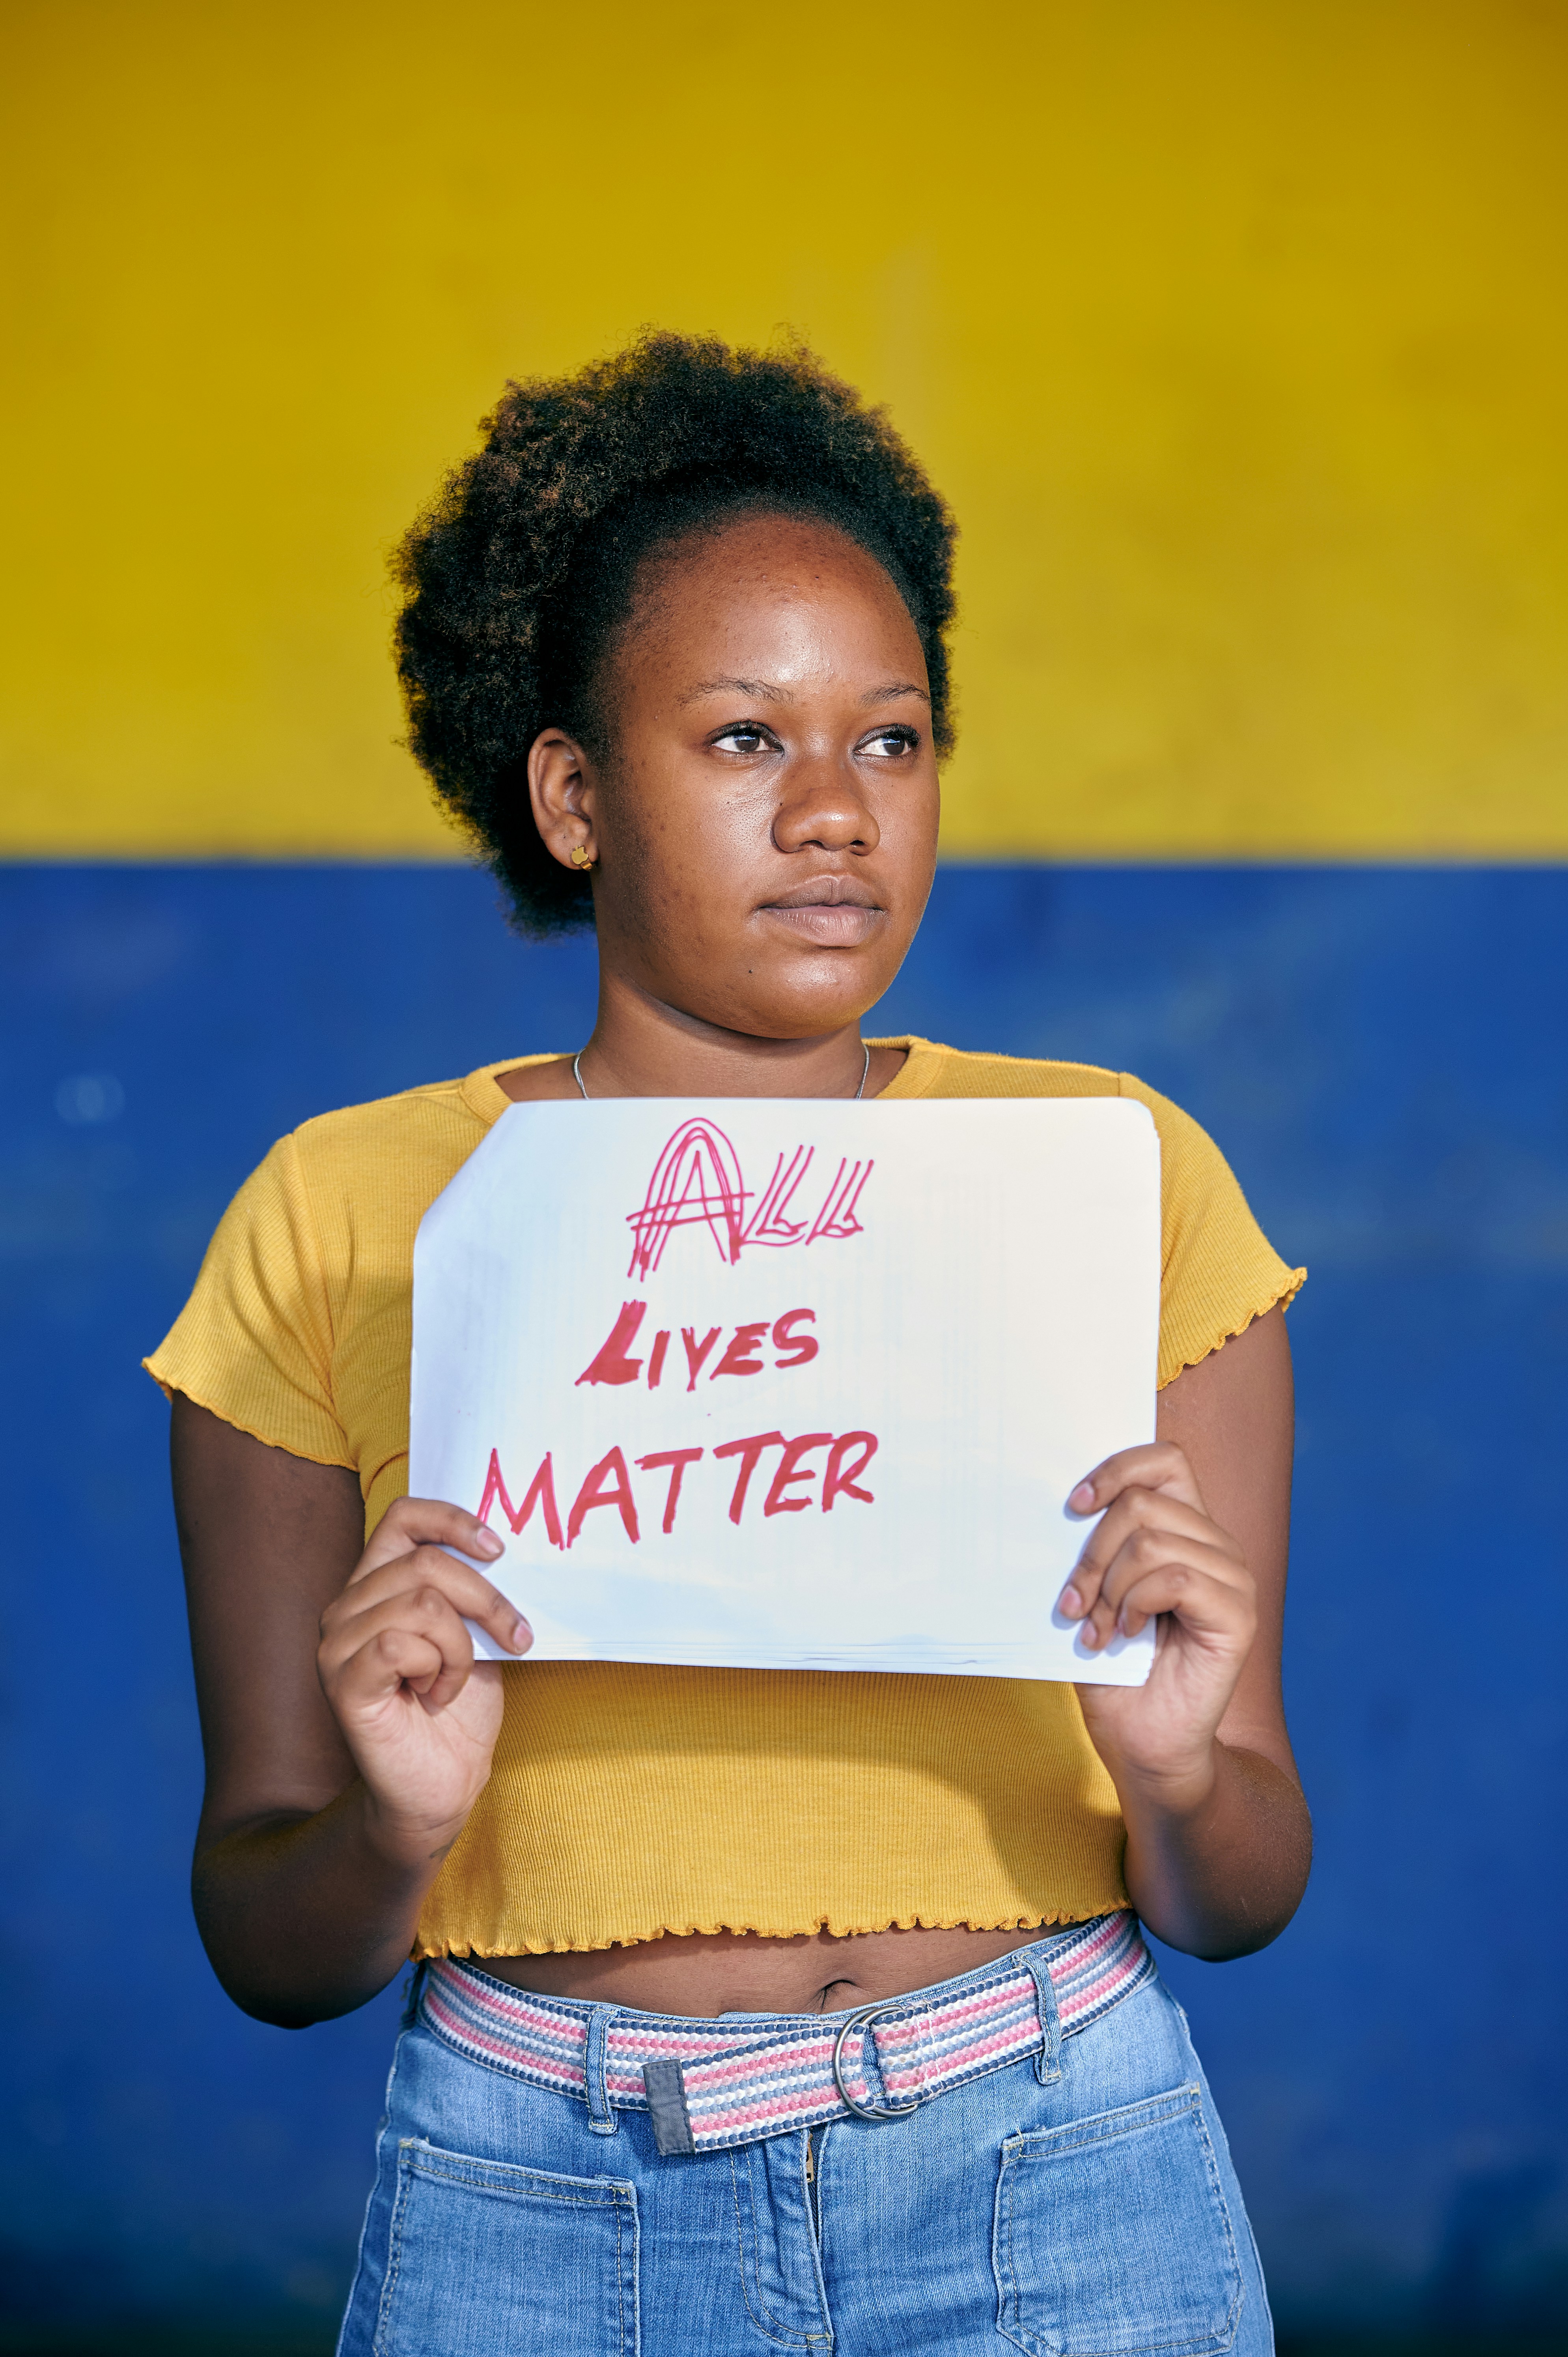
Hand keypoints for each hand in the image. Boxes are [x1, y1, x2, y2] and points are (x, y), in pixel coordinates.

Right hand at [316, 1497, 530, 1867]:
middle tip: (515, 1636)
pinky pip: (401, 1645)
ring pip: (420, 1603)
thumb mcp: (476, 1634)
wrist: (444, 1785)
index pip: (404, 1516)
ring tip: (456, 1680)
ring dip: (462, 1646)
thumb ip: (473, 1591)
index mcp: (376, 1585)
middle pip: (425, 1562)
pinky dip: (439, 1669)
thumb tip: (508, 1548)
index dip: (453, 1520)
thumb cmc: (460, 1710)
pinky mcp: (343, 1681)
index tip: (499, 1549)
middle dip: (486, 1599)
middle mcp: (346, 1606)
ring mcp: (337, 1644)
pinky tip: (434, 1695)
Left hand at [1057, 1442, 1255, 1799]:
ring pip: (1153, 1541)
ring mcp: (1234, 1579)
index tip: (1072, 1506)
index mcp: (1186, 1530)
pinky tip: (1124, 1635)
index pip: (1165, 1461)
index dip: (1116, 1470)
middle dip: (1093, 1553)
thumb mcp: (1094, 1594)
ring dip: (1109, 1587)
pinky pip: (1177, 1579)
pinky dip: (1136, 1605)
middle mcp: (1217, 1546)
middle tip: (1073, 1603)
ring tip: (1096, 1629)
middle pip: (1143, 1504)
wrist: (1141, 1744)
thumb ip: (1094, 1547)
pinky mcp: (1237, 1616)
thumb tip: (1064, 1504)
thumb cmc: (1113, 1669)